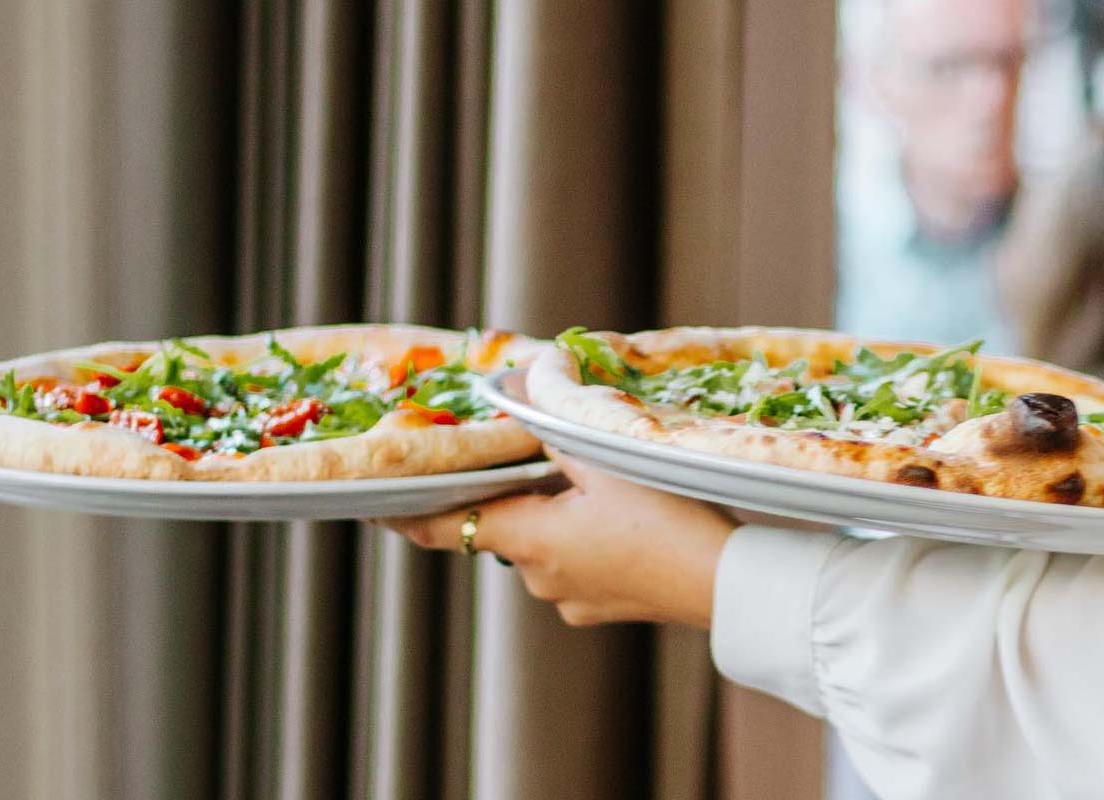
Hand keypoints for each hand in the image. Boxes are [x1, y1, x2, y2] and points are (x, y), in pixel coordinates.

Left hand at [374, 450, 736, 628]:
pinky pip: (576, 564)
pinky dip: (584, 538)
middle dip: (511, 491)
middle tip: (530, 455)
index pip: (444, 527)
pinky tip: (621, 517)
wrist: (729, 587)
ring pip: (543, 544)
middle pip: (502, 526)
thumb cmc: (667, 520)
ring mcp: (572, 598)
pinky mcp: (603, 607)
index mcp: (528, 540)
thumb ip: (557, 420)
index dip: (406, 514)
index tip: (375, 504)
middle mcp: (539, 577)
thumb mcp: (607, 457)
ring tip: (594, 481)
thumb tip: (529, 377)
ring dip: (552, 513)